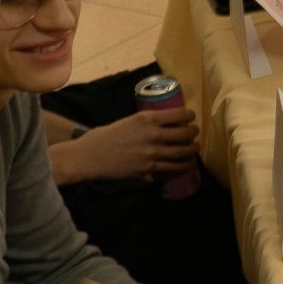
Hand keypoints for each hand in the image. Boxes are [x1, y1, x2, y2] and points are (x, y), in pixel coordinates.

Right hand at [50, 108, 199, 186]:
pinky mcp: (148, 168)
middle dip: (193, 133)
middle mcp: (153, 134)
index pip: (179, 114)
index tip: (191, 117)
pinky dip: (183, 165)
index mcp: (147, 118)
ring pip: (182, 151)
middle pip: (185, 133)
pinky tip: (188, 164)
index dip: (189, 116)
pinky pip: (172, 167)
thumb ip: (144, 125)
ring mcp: (152, 152)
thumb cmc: (103, 137)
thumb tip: (160, 128)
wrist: (87, 157)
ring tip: (195, 148)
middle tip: (194, 133)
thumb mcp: (127, 122)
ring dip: (192, 149)